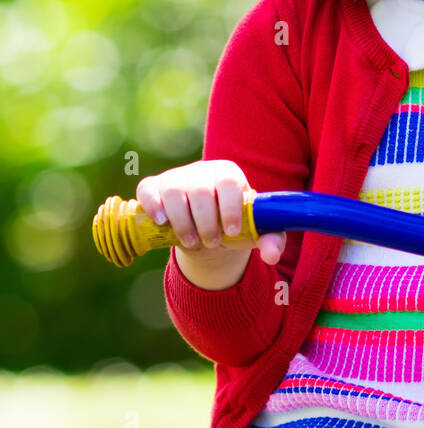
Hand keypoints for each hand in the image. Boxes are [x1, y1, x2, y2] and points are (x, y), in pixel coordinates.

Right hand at [136, 160, 286, 264]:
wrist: (206, 228)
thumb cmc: (233, 225)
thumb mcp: (255, 232)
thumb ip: (271, 240)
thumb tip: (272, 256)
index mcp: (229, 174)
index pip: (229, 182)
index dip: (230, 208)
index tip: (232, 232)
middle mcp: (202, 171)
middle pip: (201, 190)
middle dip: (206, 222)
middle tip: (211, 242)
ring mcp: (176, 177)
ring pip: (174, 192)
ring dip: (182, 221)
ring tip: (191, 241)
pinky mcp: (155, 187)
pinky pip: (148, 190)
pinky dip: (152, 205)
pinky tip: (162, 222)